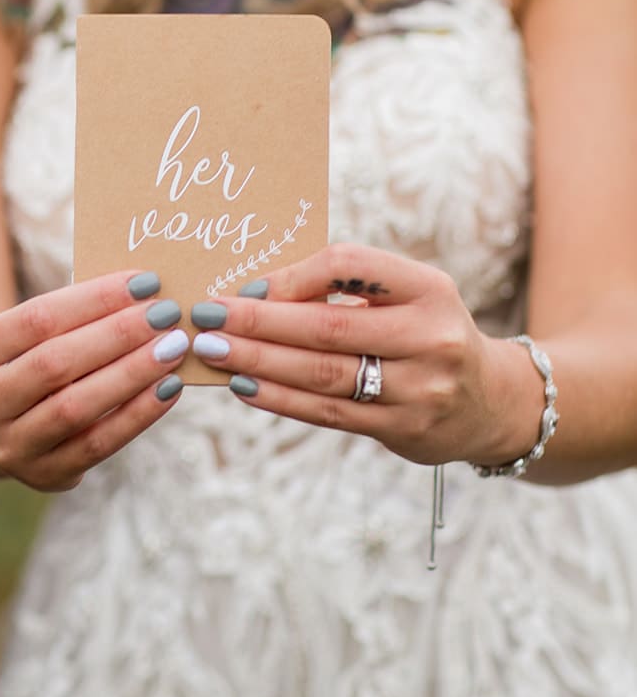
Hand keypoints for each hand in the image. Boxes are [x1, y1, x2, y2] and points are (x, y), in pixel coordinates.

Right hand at [0, 271, 189, 491]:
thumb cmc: (26, 363)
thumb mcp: (26, 339)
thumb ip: (71, 318)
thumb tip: (142, 293)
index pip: (34, 320)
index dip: (92, 299)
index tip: (143, 282)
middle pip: (55, 364)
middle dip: (117, 334)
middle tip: (165, 313)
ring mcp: (7, 448)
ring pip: (76, 407)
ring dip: (132, 373)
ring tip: (172, 347)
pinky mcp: (43, 476)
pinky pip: (98, 444)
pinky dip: (138, 414)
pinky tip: (168, 387)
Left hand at [189, 244, 530, 467]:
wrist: (491, 402)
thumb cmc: (427, 332)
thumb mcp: (407, 296)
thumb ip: (346, 289)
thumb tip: (256, 292)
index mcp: (429, 288)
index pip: (349, 267)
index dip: (291, 275)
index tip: (245, 286)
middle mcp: (430, 337)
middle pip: (327, 327)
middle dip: (257, 323)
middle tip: (205, 317)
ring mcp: (420, 389)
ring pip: (322, 375)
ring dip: (258, 362)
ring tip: (213, 352)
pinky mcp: (404, 429)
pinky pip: (328, 413)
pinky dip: (280, 399)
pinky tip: (244, 387)